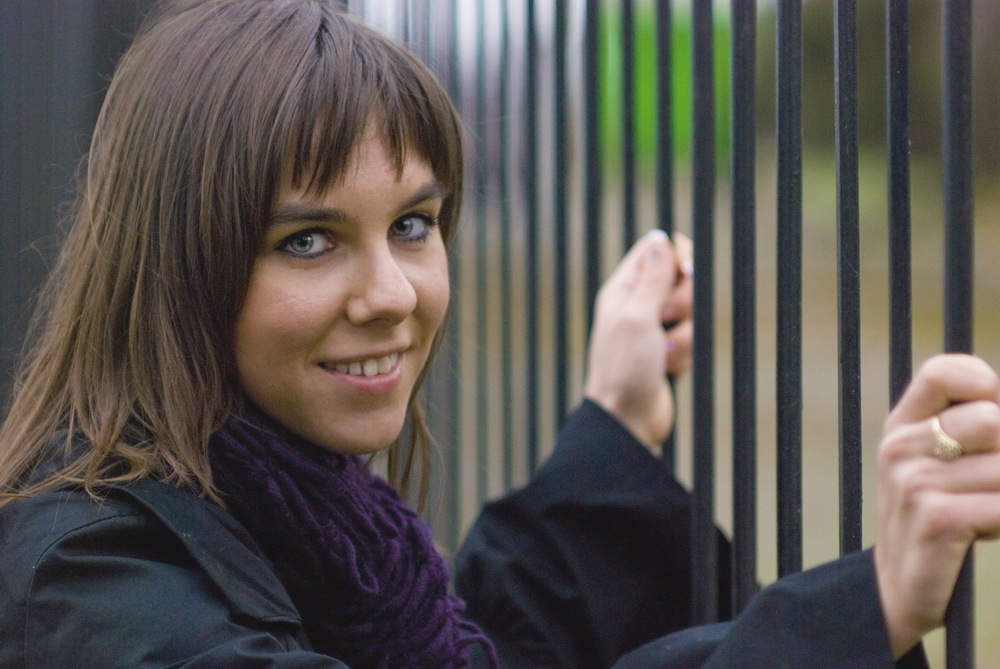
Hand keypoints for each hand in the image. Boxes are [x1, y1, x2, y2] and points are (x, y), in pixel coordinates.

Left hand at [583, 229, 690, 452]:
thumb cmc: (624, 368)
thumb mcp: (637, 317)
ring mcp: (655, 329)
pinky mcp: (669, 350)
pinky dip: (686, 353)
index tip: (687, 272)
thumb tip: (659, 237)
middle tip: (664, 321)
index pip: (658, 251)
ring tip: (664, 352)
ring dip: (685, 335)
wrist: (627, 419)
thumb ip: (653, 278)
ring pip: (693, 312)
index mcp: (624, 289)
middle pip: (683, 280)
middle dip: (684, 303)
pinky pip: (693, 339)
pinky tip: (669, 368)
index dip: (679, 258)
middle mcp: (639, 304)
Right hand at [874, 354, 999, 657]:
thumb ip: (969, 425)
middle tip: (990, 484)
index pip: (945, 372)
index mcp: (901, 425)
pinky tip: (988, 531)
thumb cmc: (937, 517)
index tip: (994, 419)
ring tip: (986, 512)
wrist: (899, 588)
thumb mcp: (938, 462)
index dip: (986, 385)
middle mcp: (900, 447)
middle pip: (990, 418)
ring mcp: (914, 482)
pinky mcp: (938, 518)